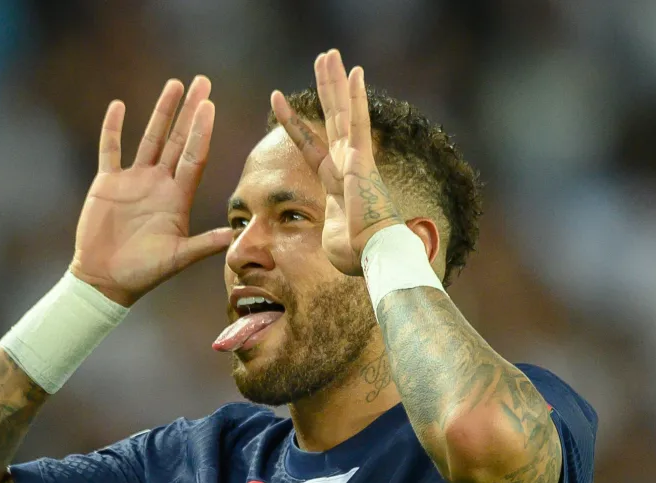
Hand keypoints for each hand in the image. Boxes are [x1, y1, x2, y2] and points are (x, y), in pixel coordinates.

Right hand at [70, 77, 232, 306]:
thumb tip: (235, 236)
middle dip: (190, 111)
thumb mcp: (178, 258)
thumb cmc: (144, 272)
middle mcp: (159, 183)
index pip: (194, 157)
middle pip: (178, 139)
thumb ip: (205, 244)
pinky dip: (113, 129)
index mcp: (177, 198)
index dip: (202, 132)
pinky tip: (119, 106)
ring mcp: (133, 180)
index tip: (210, 106)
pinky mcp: (108, 183)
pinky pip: (110, 149)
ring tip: (174, 84)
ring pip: (149, 138)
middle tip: (203, 82)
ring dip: (161, 112)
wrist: (107, 280)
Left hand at [272, 50, 403, 275]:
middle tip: (322, 59)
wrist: (375, 255)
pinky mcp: (361, 159)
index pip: (312, 146)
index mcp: (336, 182)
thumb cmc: (357, 255)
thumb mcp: (331, 240)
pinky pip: (356, 122)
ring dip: (335, 83)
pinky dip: (355, 97)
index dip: (296, 124)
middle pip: (333, 119)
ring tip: (328, 55)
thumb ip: (326, 230)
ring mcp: (356, 159)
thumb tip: (328, 242)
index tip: (279, 101)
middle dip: (326, 89)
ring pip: (343, 112)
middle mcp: (348, 165)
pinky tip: (353, 71)